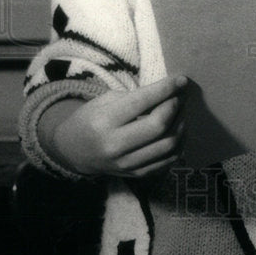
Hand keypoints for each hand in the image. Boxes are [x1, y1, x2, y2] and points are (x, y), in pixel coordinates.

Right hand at [44, 75, 187, 178]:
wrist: (74, 151)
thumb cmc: (92, 118)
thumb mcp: (106, 100)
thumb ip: (137, 96)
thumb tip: (171, 90)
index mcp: (104, 121)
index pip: (143, 102)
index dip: (167, 88)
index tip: (181, 79)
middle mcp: (115, 146)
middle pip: (159, 125)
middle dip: (176, 106)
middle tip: (181, 95)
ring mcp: (126, 163)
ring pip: (169, 144)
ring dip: (181, 123)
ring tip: (181, 110)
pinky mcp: (137, 175)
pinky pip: (169, 160)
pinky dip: (179, 142)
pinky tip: (178, 129)